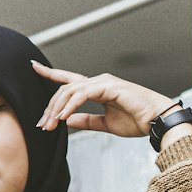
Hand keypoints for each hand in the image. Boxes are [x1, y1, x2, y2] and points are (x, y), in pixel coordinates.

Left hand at [31, 60, 180, 138]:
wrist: (157, 121)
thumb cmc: (137, 120)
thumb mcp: (105, 124)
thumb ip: (87, 121)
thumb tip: (68, 121)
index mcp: (97, 88)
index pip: (69, 80)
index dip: (50, 73)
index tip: (34, 66)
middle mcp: (99, 81)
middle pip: (65, 89)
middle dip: (50, 107)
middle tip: (42, 125)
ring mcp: (104, 82)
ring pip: (71, 91)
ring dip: (57, 109)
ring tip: (50, 125)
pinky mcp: (109, 87)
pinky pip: (83, 94)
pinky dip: (71, 106)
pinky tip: (63, 117)